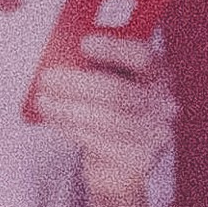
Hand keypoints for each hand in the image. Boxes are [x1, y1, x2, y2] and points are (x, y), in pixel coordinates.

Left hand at [29, 29, 177, 203]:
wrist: (117, 162)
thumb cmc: (108, 110)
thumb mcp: (106, 79)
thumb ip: (92, 64)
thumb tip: (60, 51)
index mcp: (157, 74)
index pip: (142, 57)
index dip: (113, 48)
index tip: (84, 44)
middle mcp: (163, 103)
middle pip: (119, 92)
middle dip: (77, 84)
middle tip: (47, 78)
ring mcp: (154, 133)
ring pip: (107, 120)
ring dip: (68, 109)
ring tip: (44, 102)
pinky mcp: (139, 159)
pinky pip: (101, 143)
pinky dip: (73, 130)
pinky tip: (56, 121)